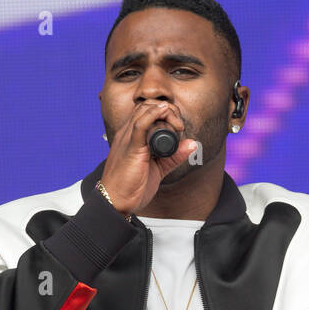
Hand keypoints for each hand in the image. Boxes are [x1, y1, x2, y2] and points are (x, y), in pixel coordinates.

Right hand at [100, 100, 197, 215]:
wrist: (115, 202)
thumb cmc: (131, 187)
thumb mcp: (158, 169)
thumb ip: (174, 156)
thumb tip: (192, 144)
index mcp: (131, 137)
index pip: (146, 112)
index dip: (165, 112)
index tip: (179, 126)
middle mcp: (127, 134)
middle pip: (146, 107)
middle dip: (167, 110)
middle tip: (179, 125)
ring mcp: (127, 139)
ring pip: (144, 111)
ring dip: (164, 111)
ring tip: (177, 125)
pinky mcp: (130, 148)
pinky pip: (140, 124)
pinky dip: (153, 115)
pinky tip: (164, 112)